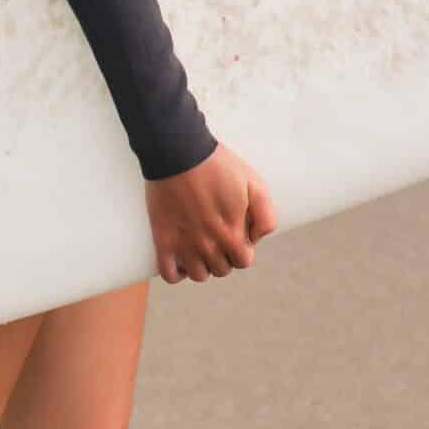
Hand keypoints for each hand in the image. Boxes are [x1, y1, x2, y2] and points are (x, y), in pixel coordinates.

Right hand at [145, 141, 276, 283]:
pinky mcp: (163, 241)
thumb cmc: (218, 165)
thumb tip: (255, 239)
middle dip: (224, 256)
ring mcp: (184, 245)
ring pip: (199, 275)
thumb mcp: (254, 183)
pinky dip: (178, 273)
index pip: (243, 261)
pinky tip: (182, 258)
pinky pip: (170, 275)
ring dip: (203, 265)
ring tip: (201, 246)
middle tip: (218, 235)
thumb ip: (265, 216)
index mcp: (231, 233)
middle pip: (222, 269)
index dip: (242, 248)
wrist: (178, 152)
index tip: (236, 234)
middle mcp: (209, 245)